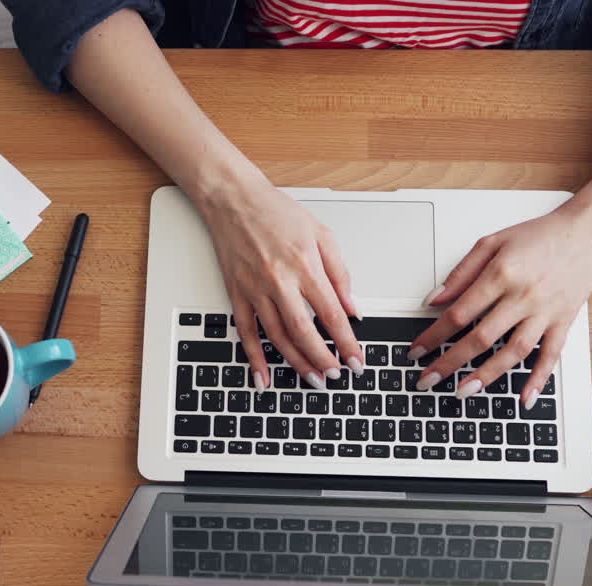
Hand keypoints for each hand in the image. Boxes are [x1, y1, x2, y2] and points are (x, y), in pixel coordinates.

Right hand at [195, 177, 363, 391]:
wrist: (234, 199)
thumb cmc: (277, 212)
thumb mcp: (321, 234)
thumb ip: (340, 273)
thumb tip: (353, 308)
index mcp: (305, 266)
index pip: (331, 314)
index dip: (347, 343)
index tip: (357, 360)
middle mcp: (279, 281)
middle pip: (304, 332)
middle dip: (324, 360)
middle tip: (337, 377)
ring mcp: (255, 290)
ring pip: (277, 337)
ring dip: (296, 363)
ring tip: (313, 380)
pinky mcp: (236, 294)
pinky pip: (246, 332)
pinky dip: (255, 358)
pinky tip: (265, 376)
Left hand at [407, 206, 591, 408]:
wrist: (586, 232)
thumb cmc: (538, 236)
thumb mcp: (492, 242)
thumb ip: (461, 273)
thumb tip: (435, 299)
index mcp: (501, 274)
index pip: (459, 313)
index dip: (434, 335)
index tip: (416, 351)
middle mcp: (523, 296)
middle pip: (481, 338)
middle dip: (450, 363)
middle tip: (427, 380)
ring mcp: (545, 311)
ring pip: (513, 351)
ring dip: (487, 375)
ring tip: (463, 392)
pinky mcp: (564, 321)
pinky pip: (551, 355)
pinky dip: (538, 379)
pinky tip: (524, 398)